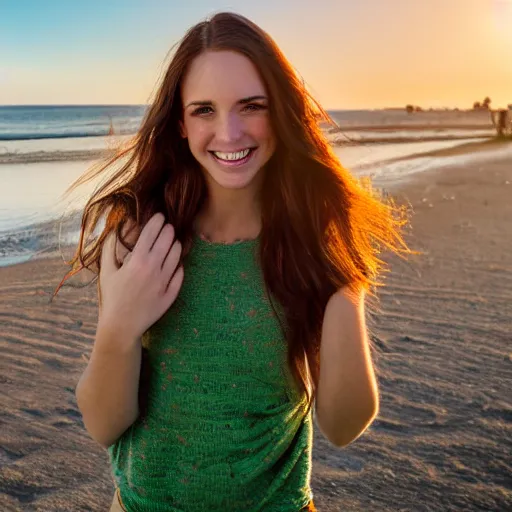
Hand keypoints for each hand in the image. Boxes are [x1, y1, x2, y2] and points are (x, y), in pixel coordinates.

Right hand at [98, 213, 183, 339]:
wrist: (122, 326)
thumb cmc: (112, 298)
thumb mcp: (106, 272)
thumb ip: (108, 249)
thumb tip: (112, 231)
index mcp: (137, 260)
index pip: (152, 232)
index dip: (157, 221)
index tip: (160, 216)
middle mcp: (153, 268)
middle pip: (168, 240)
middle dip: (169, 230)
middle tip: (168, 227)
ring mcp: (164, 281)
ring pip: (177, 255)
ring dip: (176, 245)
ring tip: (173, 242)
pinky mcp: (171, 293)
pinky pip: (180, 274)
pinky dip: (179, 265)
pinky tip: (176, 262)